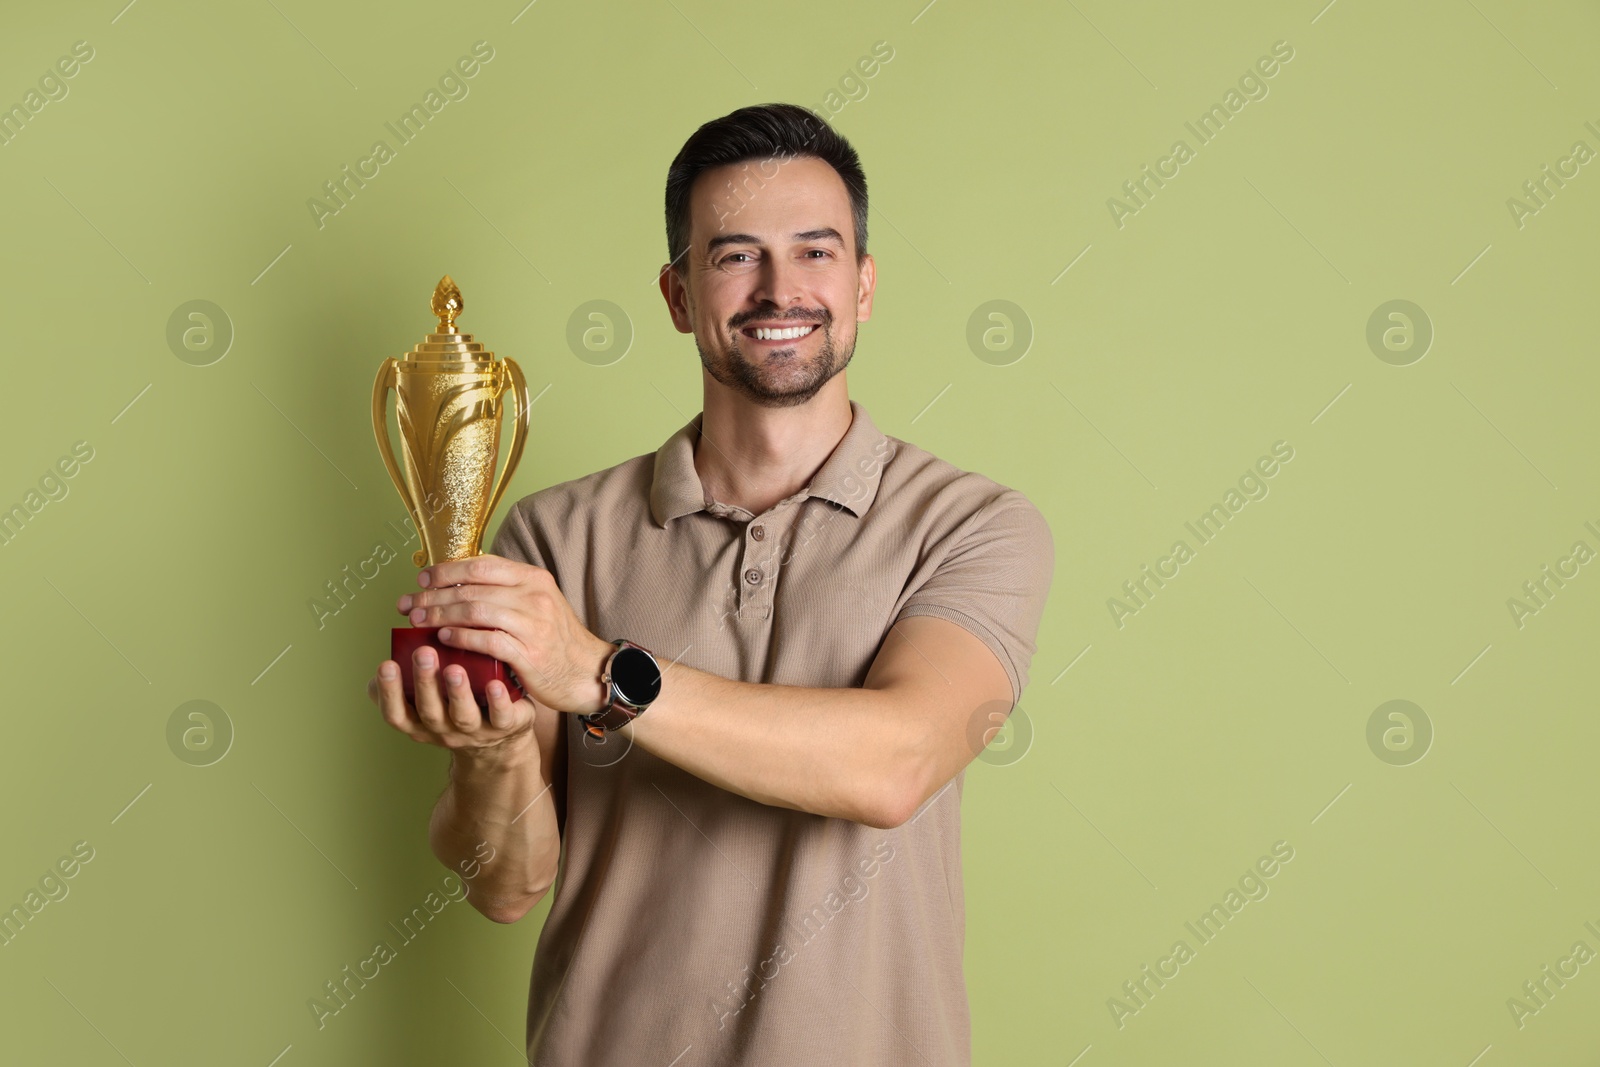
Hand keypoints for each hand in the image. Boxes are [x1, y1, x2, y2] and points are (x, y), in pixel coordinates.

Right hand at [369, 645, 536, 752]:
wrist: (500, 737)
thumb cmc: (456, 706)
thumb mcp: (429, 697)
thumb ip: (410, 680)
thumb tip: (389, 654)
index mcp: (420, 722)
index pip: (396, 713)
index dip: (388, 692)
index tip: (386, 664)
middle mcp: (443, 729)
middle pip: (429, 711)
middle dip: (424, 682)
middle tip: (423, 652)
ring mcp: (474, 730)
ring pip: (463, 715)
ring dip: (458, 692)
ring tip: (455, 669)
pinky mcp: (504, 726)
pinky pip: (500, 717)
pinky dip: (497, 702)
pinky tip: (495, 684)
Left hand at [397, 554, 611, 715]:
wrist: (588, 671)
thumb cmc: (556, 639)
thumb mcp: (538, 602)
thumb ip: (506, 590)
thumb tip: (460, 582)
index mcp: (533, 578)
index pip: (480, 565)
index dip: (446, 571)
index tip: (422, 580)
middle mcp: (534, 596)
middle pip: (471, 588)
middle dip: (433, 595)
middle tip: (408, 604)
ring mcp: (533, 624)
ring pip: (475, 610)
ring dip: (440, 615)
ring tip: (418, 621)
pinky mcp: (529, 653)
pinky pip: (486, 639)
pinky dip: (460, 636)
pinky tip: (442, 638)